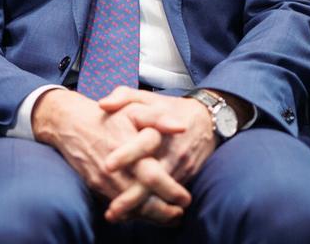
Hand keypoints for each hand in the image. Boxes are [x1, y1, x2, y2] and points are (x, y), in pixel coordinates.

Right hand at [32, 89, 189, 224]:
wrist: (72, 124)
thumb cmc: (108, 117)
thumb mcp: (134, 110)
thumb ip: (158, 118)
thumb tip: (181, 127)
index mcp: (130, 150)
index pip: (154, 178)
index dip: (172, 191)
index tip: (186, 199)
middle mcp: (116, 170)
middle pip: (144, 201)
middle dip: (165, 212)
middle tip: (180, 214)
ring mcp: (105, 180)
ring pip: (132, 208)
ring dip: (152, 217)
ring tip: (169, 218)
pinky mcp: (97, 186)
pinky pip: (118, 206)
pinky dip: (134, 213)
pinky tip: (147, 214)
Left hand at [97, 89, 220, 221]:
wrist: (207, 119)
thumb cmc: (169, 107)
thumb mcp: (146, 97)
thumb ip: (123, 96)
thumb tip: (102, 104)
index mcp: (159, 128)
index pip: (143, 144)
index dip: (126, 155)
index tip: (107, 166)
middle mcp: (171, 150)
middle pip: (153, 179)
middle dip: (132, 197)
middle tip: (112, 209)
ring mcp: (181, 166)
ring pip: (161, 193)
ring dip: (141, 206)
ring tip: (117, 214)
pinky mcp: (187, 176)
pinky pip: (169, 195)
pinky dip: (154, 205)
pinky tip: (135, 212)